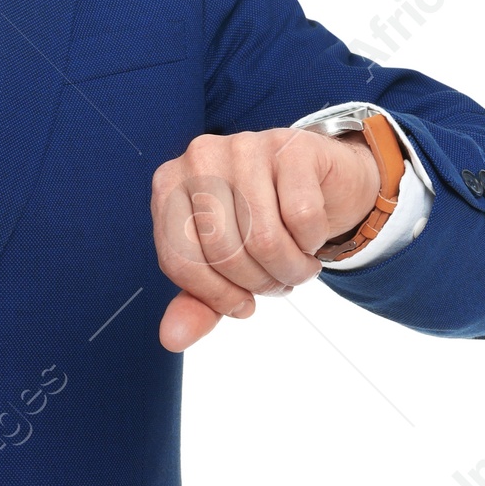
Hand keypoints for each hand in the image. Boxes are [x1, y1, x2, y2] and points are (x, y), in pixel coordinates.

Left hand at [150, 128, 380, 350]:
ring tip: (296, 267)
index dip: (215, 297)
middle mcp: (198, 158)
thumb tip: (171, 339)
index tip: (241, 305)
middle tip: (277, 283)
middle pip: (224, 253)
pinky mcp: (290, 146)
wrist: (316, 185)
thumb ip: (196, 303)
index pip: (179, 261)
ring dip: (290, 270)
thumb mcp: (221, 268)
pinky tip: (310, 237)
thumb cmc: (258, 226)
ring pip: (265, 239)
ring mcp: (244, 146)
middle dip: (259, 284)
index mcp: (168, 186)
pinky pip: (302, 218)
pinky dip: (312, 242)